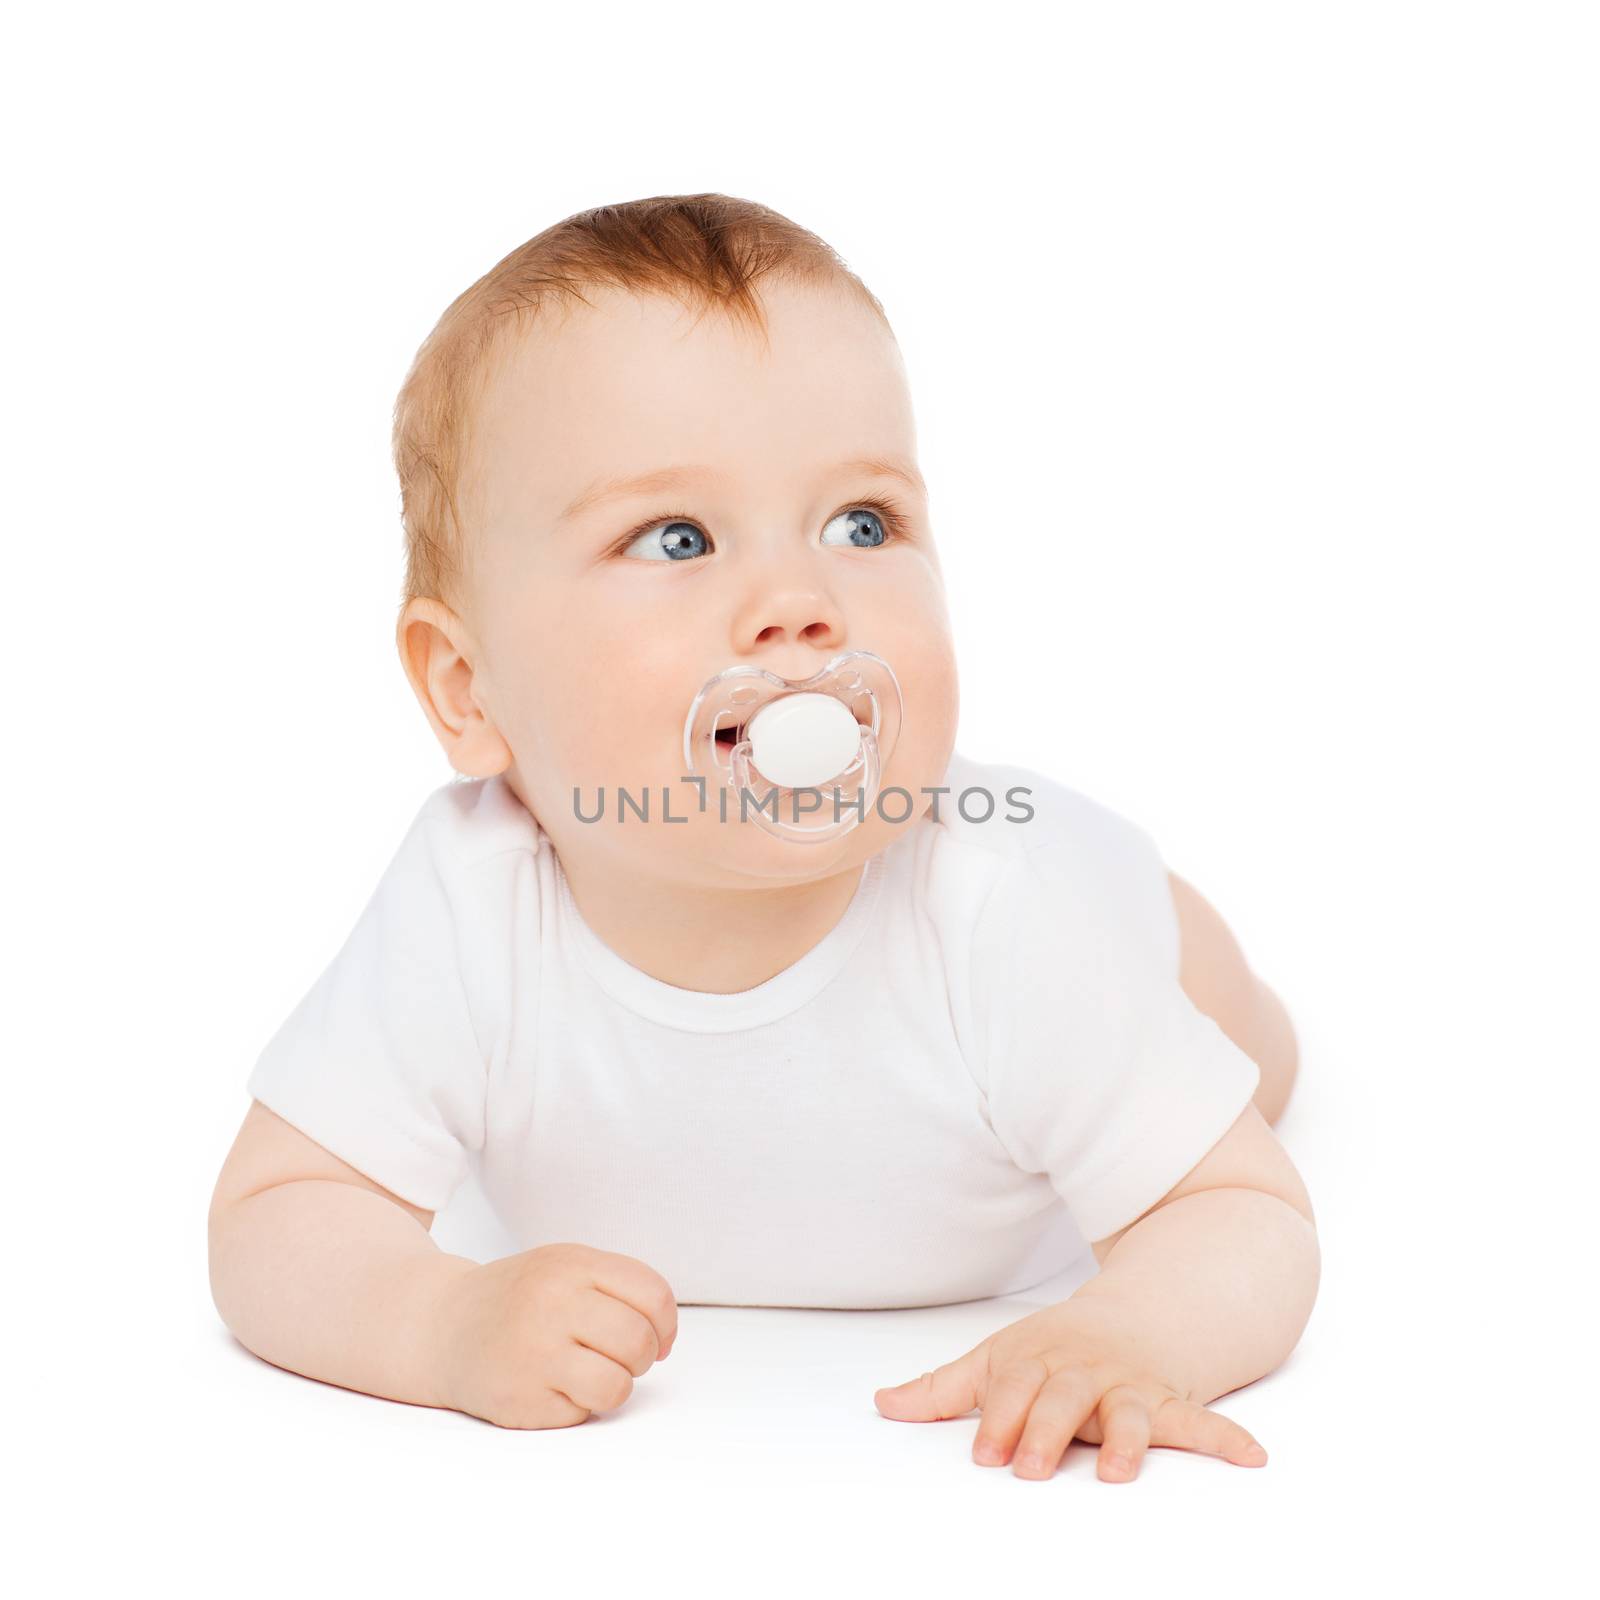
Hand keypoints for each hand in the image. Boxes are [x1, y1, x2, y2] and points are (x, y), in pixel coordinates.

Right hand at [429, 1242, 677, 1429]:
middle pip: (639, 1342)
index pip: (653, 1295)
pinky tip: (553, 1387)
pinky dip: (578, 1406)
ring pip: (618, 1384)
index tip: (657, 1336)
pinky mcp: (521, 1400)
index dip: (666, 1324)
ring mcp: (535, 1353)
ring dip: (615, 1385)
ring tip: (590, 1374)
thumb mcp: (564, 1268)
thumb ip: (617, 1287)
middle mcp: (552, 1304)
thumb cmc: (519, 1299)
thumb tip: (665, 1338)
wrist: (440, 1326)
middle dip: (642, 1357)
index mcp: (571, 1265)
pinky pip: (582, 1413)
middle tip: (620, 1357)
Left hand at [873, 1300, 1266, 1480]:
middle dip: (1048, 1431)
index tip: (985, 1452)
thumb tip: (884, 1405)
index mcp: (1037, 1360)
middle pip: (1064, 1400)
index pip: (1014, 1388)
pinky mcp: (1169, 1402)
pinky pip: (1201, 1422)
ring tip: (1121, 1473)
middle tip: (1033, 1467)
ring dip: (1126, 1441)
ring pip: (1128, 1412)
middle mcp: (1084, 1371)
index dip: (999, 1417)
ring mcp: (1129, 1387)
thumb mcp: (997, 1359)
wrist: (1135, 1315)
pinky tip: (1252, 1458)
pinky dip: (1227, 1439)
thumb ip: (944, 1389)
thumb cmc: (1053, 1350)